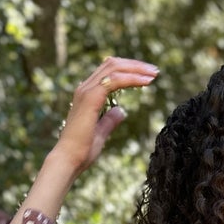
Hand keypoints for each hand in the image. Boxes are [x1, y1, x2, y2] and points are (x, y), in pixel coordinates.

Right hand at [54, 55, 159, 171]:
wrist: (69, 159)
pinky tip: (146, 82)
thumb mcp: (101, 133)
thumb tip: (121, 111)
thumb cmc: (82, 151)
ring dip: (136, 68)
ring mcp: (86, 91)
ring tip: (153, 73)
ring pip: (114, 68)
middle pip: (112, 64)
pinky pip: (115, 80)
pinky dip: (132, 78)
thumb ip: (109, 120)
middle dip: (135, 65)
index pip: (108, 71)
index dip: (128, 69)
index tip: (146, 75)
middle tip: (154, 70)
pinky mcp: (91, 98)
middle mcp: (85, 88)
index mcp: (87, 94)